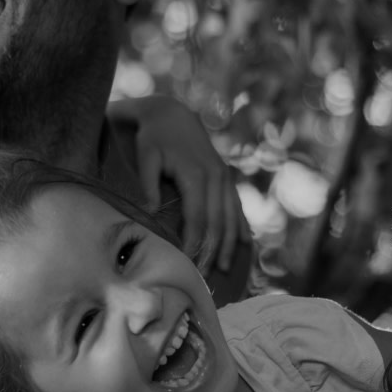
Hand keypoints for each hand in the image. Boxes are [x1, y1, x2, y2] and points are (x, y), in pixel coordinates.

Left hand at [117, 95, 249, 274]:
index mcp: (196, 174)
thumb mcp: (146, 156)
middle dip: (211, 251)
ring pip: (231, 216)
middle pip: (217, 222)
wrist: (172, 114)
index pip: (198, 217)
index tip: (187, 264)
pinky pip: (237, 206)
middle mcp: (215, 177)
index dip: (194, 243)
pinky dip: (241, 225)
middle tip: (203, 277)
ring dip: (229, 244)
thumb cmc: (153, 137)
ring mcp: (223, 177)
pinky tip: (245, 244)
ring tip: (223, 268)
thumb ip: (148, 184)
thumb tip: (150, 213)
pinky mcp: (225, 177)